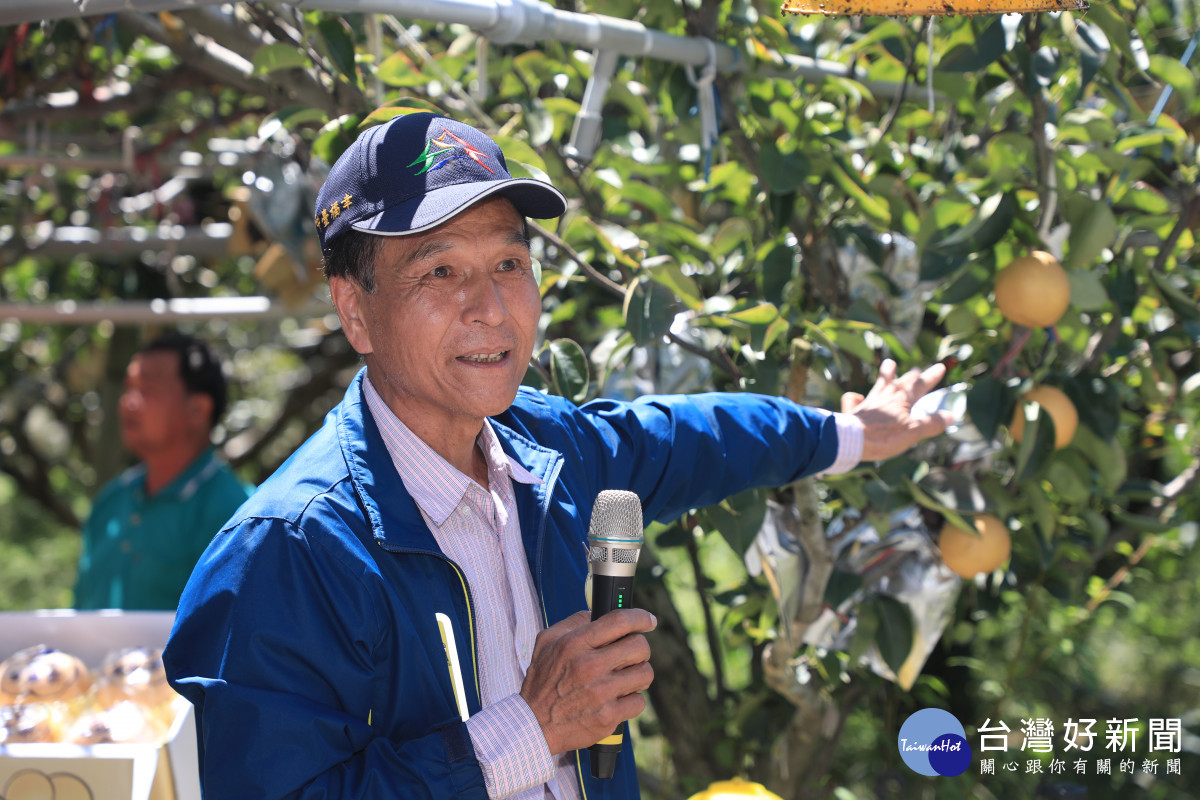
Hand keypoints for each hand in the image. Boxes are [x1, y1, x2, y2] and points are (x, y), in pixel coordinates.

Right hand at [519, 609, 655, 754]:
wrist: (534, 725)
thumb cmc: (542, 681)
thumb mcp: (547, 642)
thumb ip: (574, 622)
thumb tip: (599, 611)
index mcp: (574, 644)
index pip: (619, 621)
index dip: (640, 617)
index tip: (648, 620)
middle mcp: (588, 667)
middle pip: (639, 646)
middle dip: (640, 648)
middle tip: (631, 653)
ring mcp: (600, 694)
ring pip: (645, 673)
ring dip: (638, 674)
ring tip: (624, 677)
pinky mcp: (608, 717)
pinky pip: (639, 701)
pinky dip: (631, 700)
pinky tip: (617, 699)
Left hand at [841, 359, 953, 462]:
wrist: (852, 440)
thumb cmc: (885, 436)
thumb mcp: (914, 432)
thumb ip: (932, 423)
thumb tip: (950, 415)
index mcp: (901, 399)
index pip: (920, 385)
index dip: (931, 376)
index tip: (939, 366)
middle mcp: (885, 397)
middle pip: (900, 382)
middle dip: (911, 376)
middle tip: (916, 369)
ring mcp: (868, 403)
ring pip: (879, 384)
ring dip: (886, 375)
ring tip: (889, 363)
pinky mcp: (853, 411)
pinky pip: (853, 400)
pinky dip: (855, 397)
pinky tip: (857, 397)